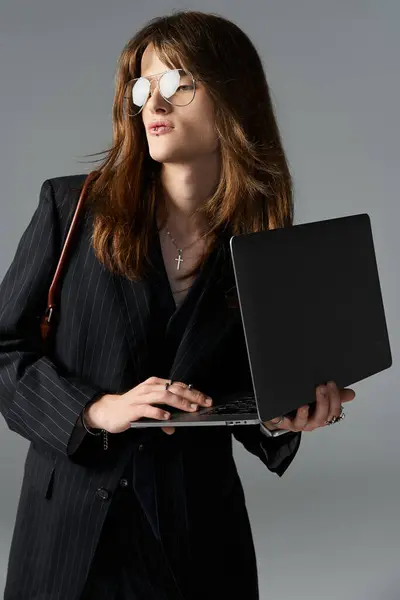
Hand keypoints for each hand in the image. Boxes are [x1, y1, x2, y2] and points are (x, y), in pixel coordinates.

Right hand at [85, 377, 212, 435]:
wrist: (108, 410)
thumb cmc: (131, 408)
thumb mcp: (149, 410)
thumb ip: (162, 417)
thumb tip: (173, 426)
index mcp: (154, 384)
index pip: (178, 386)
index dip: (193, 392)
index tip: (206, 399)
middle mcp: (149, 388)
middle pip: (174, 389)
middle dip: (191, 396)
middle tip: (203, 403)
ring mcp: (141, 397)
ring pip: (164, 396)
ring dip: (179, 402)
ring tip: (190, 408)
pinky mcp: (133, 408)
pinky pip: (148, 409)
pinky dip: (159, 413)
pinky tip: (167, 418)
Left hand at [262, 381, 355, 432]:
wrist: (278, 416)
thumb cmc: (300, 407)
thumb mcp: (318, 400)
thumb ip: (333, 396)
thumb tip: (351, 393)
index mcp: (322, 416)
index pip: (335, 411)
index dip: (336, 398)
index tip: (332, 383)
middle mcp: (312, 422)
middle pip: (324, 416)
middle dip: (326, 400)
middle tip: (324, 386)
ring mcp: (299, 423)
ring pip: (309, 421)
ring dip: (312, 409)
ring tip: (313, 396)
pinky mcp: (284, 423)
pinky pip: (290, 422)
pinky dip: (298, 416)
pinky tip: (301, 407)